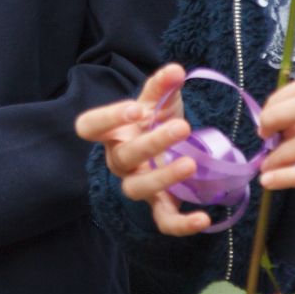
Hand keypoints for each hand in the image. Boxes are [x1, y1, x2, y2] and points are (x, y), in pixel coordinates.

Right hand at [74, 64, 211, 236]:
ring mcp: (136, 184)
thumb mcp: (158, 102)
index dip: (109, 118)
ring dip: (163, 177)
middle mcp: (119, 161)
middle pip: (125, 156)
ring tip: (190, 165)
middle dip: (152, 142)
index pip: (91, 126)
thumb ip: (163, 86)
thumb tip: (176, 70)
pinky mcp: (157, 206)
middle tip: (182, 127)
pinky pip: (163, 221)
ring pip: (139, 188)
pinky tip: (203, 218)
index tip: (136, 108)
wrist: (166, 150)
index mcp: (112, 132)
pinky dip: (182, 224)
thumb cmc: (154, 122)